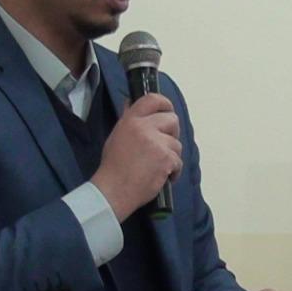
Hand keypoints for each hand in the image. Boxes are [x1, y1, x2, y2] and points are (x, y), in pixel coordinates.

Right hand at [91, 93, 181, 220]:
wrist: (113, 190)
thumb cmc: (113, 166)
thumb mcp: (116, 136)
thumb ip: (128, 119)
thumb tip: (130, 102)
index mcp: (131, 120)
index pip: (152, 99)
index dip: (164, 103)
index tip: (168, 109)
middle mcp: (144, 127)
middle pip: (172, 120)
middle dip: (172, 133)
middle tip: (164, 144)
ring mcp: (157, 143)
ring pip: (177, 143)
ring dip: (171, 155)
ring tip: (158, 165)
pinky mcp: (166, 159)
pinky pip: (178, 161)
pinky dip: (174, 171)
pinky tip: (162, 176)